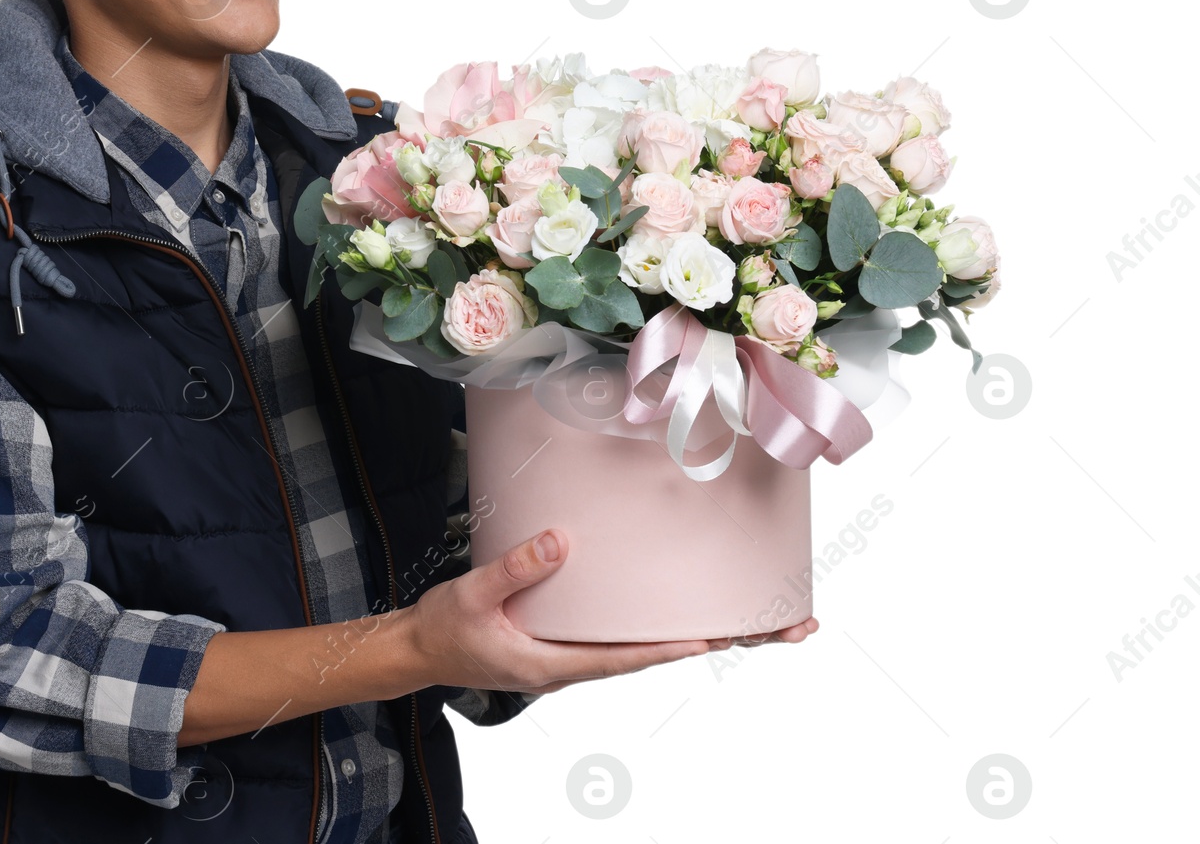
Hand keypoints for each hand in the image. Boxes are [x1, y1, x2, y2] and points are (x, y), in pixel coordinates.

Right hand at [397, 528, 818, 696]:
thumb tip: (562, 542)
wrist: (419, 651)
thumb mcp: (473, 596)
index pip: (627, 656)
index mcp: (556, 663)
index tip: (718, 639)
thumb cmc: (445, 630)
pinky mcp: (570, 640)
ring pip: (648, 647)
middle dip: (726, 641)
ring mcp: (577, 653)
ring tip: (759, 622)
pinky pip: (626, 635)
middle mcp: (577, 663)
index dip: (672, 647)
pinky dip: (665, 626)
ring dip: (704, 634)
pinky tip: (689, 612)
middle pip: (659, 654)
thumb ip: (516, 569)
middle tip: (787, 629)